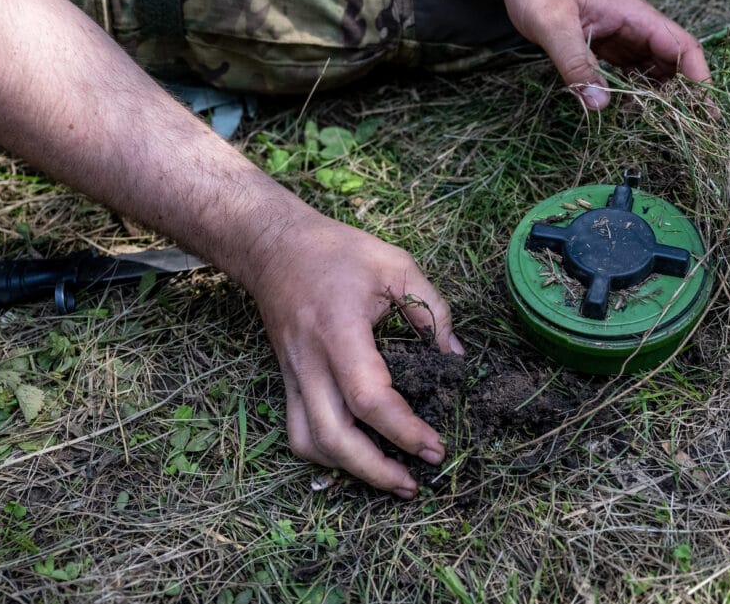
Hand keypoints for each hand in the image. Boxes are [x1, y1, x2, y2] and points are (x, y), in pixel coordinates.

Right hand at [247, 214, 463, 497]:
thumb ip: (431, 309)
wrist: (273, 247)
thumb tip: (456, 357)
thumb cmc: (338, 252)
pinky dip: (327, 454)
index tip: (435, 446)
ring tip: (389, 477)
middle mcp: (310, 362)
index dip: (403, 430)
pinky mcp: (286, 381)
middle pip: (333, 437)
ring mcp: (292, 375)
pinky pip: (298, 432)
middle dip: (375, 471)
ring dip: (348, 469)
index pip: (368, 396)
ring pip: (310, 443)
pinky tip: (357, 455)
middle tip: (414, 482)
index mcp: (339, 331)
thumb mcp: (396, 265)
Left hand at [491, 0, 710, 110]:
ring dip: (663, 95)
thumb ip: (576, 64)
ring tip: (668, 129)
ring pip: (655, 68)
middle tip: (691, 132)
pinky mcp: (606, 45)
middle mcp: (635, 26)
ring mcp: (622, 36)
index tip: (706, 110)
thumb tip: (599, 106)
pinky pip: (632, 70)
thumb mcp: (553, 25)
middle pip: (674, 62)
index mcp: (635, 15)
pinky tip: (636, 112)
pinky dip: (639, 90)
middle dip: (686, 94)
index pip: (682, 46)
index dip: (698, 77)